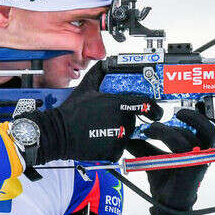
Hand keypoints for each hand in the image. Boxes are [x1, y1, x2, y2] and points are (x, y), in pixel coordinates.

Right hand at [32, 65, 159, 163]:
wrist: (58, 133)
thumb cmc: (71, 112)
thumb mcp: (86, 87)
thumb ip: (99, 72)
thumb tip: (105, 63)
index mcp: (118, 105)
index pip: (147, 105)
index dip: (154, 109)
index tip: (155, 112)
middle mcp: (122, 122)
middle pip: (134, 120)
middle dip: (126, 119)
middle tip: (109, 119)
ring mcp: (119, 138)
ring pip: (127, 135)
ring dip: (119, 133)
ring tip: (102, 129)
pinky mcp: (113, 151)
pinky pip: (120, 149)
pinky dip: (113, 146)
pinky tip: (100, 139)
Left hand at [139, 108, 214, 209]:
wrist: (165, 205)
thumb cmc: (165, 181)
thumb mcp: (154, 158)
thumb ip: (145, 145)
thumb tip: (128, 134)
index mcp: (200, 150)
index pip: (210, 129)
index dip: (202, 117)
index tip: (183, 111)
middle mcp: (203, 154)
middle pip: (205, 128)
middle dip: (190, 118)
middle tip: (173, 115)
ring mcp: (199, 160)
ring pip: (187, 136)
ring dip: (167, 129)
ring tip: (152, 128)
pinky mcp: (192, 167)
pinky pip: (181, 146)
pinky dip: (165, 137)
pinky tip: (150, 137)